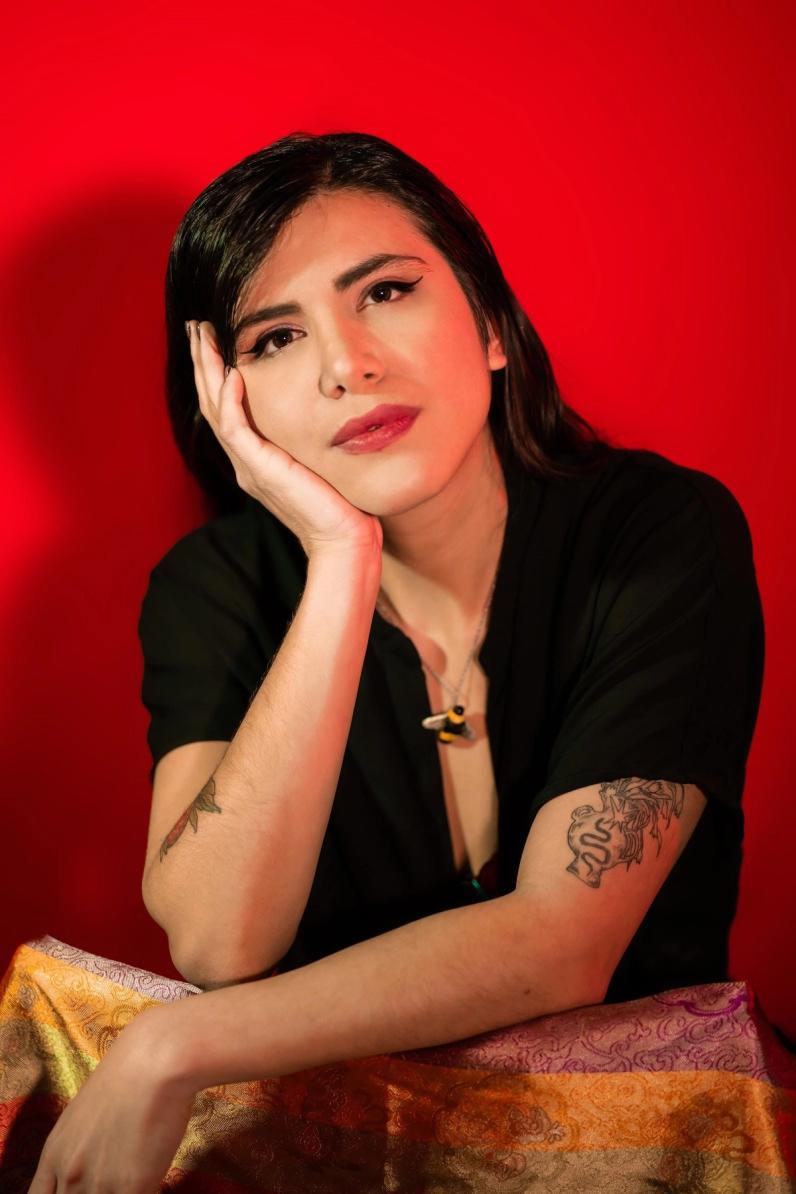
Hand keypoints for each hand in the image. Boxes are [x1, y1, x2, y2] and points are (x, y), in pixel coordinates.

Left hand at [28, 1006, 197, 1192]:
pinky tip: (153, 1177)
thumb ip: (80, 1148)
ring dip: (119, 1191)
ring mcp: (99, 1184)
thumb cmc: (127, 1075)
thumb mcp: (85, 1112)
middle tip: (114, 1181)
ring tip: (136, 1174)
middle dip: (95, 1191)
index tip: (82, 1186)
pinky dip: (145, 1191)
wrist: (155, 1059)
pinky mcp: (131, 1187)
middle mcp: (69, 1173)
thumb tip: (89, 1164)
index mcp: (54, 1153)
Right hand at [188, 320, 382, 559]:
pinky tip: (234, 373)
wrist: (343, 539)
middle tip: (197, 327)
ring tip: (205, 337)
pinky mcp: (260, 471)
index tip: (215, 338)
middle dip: (204, 362)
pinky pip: (235, 429)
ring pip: (216, 410)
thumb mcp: (319, 461)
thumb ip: (308, 439)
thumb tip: (326, 408)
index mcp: (255, 460)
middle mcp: (245, 462)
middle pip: (212, 403)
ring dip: (209, 371)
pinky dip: (231, 400)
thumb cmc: (341, 505)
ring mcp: (249, 467)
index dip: (217, 373)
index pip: (226, 408)